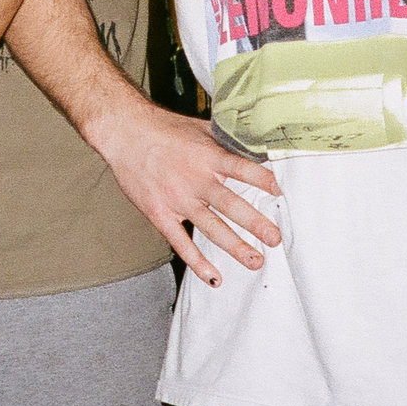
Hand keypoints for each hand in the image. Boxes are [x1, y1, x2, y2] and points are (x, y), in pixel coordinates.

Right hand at [89, 94, 281, 285]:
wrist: (125, 133)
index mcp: (208, 156)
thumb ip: (226, 141)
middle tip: (275, 239)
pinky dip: (197, 262)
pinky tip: (214, 278)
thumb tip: (256, 145)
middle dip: (256, 223)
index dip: (263, 181)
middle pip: (231, 205)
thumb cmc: (164, 128)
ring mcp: (177, 199)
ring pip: (211, 228)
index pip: (242, 169)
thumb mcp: (200, 127)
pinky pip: (181, 242)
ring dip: (235, 246)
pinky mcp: (160, 213)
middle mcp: (196, 179)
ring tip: (256, 261)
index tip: (281, 192)